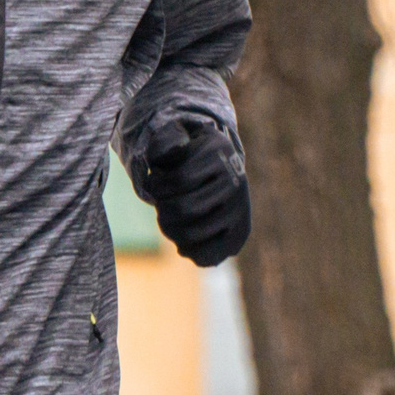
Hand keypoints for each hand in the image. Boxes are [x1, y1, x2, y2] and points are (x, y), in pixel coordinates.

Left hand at [131, 119, 250, 266]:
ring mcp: (240, 210)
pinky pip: (207, 256)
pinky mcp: (240, 234)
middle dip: (163, 210)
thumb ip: (165, 140)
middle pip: (184, 210)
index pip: (179, 180)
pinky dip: (187, 251)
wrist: (218, 168)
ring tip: (168, 220)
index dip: (156, 186)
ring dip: (170, 230)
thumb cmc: (186, 154)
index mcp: (220, 152)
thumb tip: (178, 149)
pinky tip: (182, 240)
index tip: (154, 182)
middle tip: (161, 206)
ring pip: (191, 235)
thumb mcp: (174, 137)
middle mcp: (236, 181)